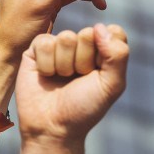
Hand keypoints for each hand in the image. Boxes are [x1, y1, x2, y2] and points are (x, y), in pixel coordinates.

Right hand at [16, 24, 128, 143]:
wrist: (52, 127)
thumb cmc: (84, 108)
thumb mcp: (111, 85)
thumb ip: (118, 54)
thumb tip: (100, 27)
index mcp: (103, 51)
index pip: (112, 32)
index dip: (107, 53)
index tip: (99, 74)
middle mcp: (80, 46)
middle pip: (88, 34)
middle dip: (83, 61)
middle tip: (77, 79)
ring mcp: (58, 46)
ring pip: (65, 38)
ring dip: (64, 65)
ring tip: (60, 79)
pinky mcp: (36, 49)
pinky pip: (44, 42)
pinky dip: (46, 64)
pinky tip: (45, 75)